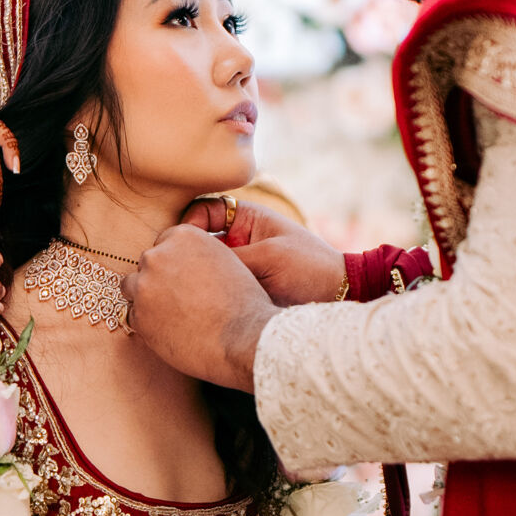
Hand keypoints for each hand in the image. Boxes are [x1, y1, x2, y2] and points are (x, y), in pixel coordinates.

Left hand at [122, 225, 273, 390]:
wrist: (243, 338)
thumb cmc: (244, 303)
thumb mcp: (227, 261)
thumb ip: (201, 254)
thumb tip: (187, 261)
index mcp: (182, 235)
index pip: (164, 243)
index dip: (174, 262)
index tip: (184, 278)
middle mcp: (158, 255)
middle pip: (148, 263)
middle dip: (159, 279)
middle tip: (180, 299)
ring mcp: (144, 285)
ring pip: (132, 287)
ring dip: (147, 299)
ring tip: (172, 315)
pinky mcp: (139, 315)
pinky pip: (133, 316)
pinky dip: (147, 323)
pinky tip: (170, 330)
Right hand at [181, 201, 351, 308]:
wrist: (339, 295)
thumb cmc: (310, 268)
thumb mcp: (269, 258)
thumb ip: (230, 257)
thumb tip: (191, 262)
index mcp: (246, 219)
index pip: (202, 212)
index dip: (189, 224)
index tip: (182, 242)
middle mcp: (238, 239)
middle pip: (198, 241)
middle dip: (186, 254)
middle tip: (176, 269)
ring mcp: (239, 264)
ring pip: (205, 266)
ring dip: (196, 276)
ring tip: (186, 289)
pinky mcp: (241, 288)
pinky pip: (216, 287)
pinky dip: (207, 293)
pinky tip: (200, 303)